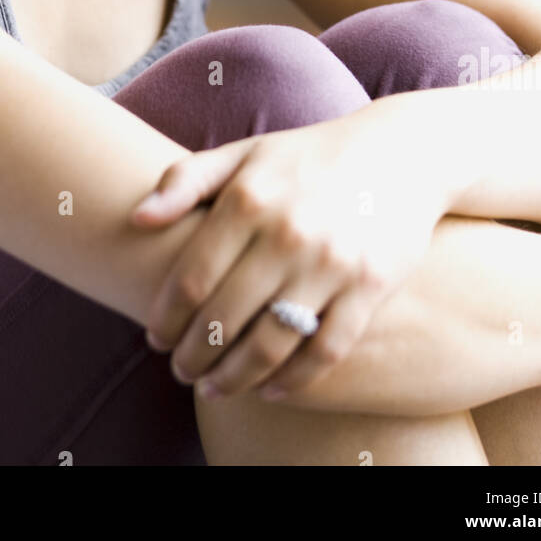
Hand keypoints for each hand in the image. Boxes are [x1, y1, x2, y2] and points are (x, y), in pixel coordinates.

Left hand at [129, 97, 450, 401]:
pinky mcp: (371, 285)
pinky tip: (270, 388)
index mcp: (249, 198)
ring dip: (234, 378)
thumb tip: (137, 218)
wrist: (403, 152)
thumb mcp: (246, 153)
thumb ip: (187, 180)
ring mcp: (331, 261)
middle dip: (193, 355)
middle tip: (181, 370)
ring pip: (270, 344)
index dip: (166, 319)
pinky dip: (294, 379)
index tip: (155, 338)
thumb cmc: (309, 156)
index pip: (191, 279)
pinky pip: (325, 350)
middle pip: (223, 318)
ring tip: (214, 387)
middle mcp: (287, 231)